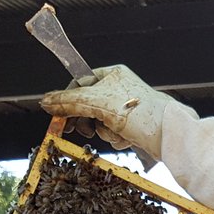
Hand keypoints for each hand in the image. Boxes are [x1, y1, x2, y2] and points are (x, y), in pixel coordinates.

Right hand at [41, 65, 171, 156]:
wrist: (168, 136)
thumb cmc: (139, 112)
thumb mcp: (97, 102)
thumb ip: (69, 101)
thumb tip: (45, 101)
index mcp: (112, 75)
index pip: (79, 83)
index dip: (67, 99)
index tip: (58, 114)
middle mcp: (119, 89)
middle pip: (87, 105)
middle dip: (86, 119)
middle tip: (80, 129)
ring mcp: (125, 109)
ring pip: (99, 122)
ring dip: (104, 131)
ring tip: (114, 132)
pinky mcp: (132, 128)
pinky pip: (112, 133)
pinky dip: (116, 138)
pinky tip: (126, 139)